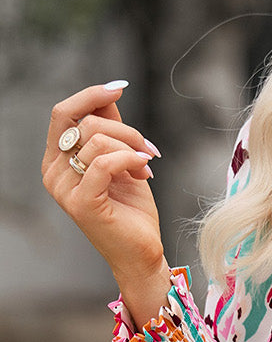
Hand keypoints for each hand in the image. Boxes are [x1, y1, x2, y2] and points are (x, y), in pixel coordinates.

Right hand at [42, 82, 169, 321]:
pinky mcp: (82, 204)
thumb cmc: (131, 209)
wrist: (141, 252)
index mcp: (57, 160)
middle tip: (147, 146)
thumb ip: (110, 130)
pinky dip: (130, 159)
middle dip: (123, 128)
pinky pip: (104, 163)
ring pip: (97, 140)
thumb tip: (110, 95)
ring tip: (147, 165)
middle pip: (83, 122)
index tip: (118, 89)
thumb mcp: (121, 159)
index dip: (90, 95)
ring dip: (132, 146)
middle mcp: (53, 173)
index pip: (63, 113)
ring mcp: (64, 190)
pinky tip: (144, 171)